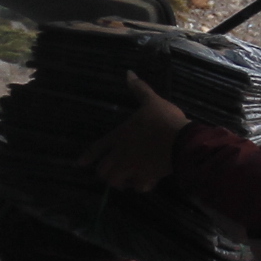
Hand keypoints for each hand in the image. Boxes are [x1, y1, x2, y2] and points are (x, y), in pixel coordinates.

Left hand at [84, 72, 188, 191]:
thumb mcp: (152, 101)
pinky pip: (139, 187)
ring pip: (116, 182)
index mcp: (120, 136)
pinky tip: (146, 182)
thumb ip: (139, 89)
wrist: (181, 141)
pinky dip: (141, 186)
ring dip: (121, 182)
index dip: (88, 156)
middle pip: (103, 171)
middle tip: (114, 171)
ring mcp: (133, 168)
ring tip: (127, 179)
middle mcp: (122, 155)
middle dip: (106, 172)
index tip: (79, 164)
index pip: (98, 147)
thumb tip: (128, 73)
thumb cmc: (163, 120)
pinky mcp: (147, 178)